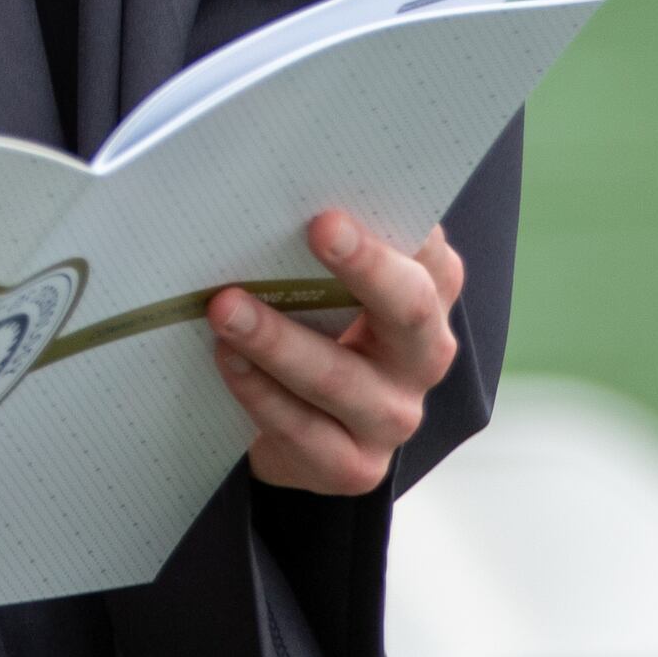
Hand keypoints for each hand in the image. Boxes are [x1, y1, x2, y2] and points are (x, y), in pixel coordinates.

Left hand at [211, 212, 465, 493]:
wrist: (297, 434)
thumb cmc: (309, 330)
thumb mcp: (324, 287)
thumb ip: (323, 247)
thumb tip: (275, 191)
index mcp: (426, 300)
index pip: (433, 260)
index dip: (402, 229)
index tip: (358, 198)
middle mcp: (423, 358)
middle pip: (411, 311)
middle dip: (367, 267)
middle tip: (318, 227)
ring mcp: (392, 417)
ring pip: (342, 378)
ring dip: (278, 339)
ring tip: (224, 306)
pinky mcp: (353, 466)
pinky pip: (303, 429)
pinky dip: (258, 391)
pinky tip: (225, 359)